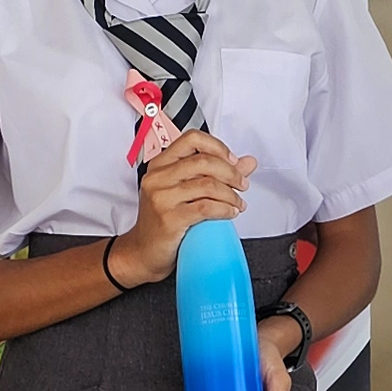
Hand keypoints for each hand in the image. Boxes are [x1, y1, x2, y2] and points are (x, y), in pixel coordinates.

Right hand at [107, 130, 257, 286]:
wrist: (144, 251)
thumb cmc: (163, 220)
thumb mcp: (186, 192)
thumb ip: (217, 174)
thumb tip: (247, 162)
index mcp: (160, 164)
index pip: (192, 139)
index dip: (218, 147)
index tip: (233, 161)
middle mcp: (158, 177)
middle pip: (204, 161)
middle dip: (231, 173)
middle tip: (242, 184)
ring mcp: (161, 197)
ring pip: (208, 185)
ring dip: (231, 195)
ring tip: (238, 203)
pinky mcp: (169, 218)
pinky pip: (206, 208)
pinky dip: (225, 209)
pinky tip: (230, 213)